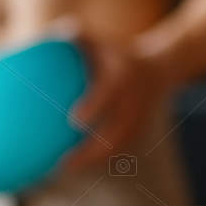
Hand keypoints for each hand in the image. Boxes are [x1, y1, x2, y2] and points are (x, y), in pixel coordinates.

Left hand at [63, 37, 167, 169]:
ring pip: (116, 147)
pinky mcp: (139, 131)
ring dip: (92, 161)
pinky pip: (118, 150)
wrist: (161, 68)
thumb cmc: (115, 52)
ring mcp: (139, 119)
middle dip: (91, 151)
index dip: (94, 106)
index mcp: (123, 76)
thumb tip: (45, 34)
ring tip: (63, 171)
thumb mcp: (98, 40)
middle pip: (115, 132)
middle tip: (63, 163)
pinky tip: (74, 168)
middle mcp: (133, 100)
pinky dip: (98, 160)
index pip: (110, 92)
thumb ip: (74, 35)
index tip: (74, 121)